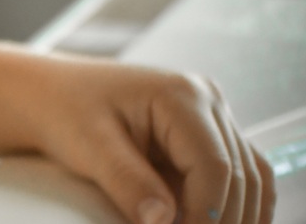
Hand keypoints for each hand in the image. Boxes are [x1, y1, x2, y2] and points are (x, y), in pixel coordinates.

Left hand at [23, 53, 275, 223]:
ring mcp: (212, 118)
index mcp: (181, 95)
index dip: (207, 216)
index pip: (215, 167)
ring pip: (251, 179)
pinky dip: (235, 208)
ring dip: (236, 218)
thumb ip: (128, 183)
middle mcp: (207, 101)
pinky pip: (240, 178)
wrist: (53, 96)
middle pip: (240, 176)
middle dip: (222, 222)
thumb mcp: (89, 147)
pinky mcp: (208, 138)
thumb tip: (164, 223)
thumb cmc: (66, 111)